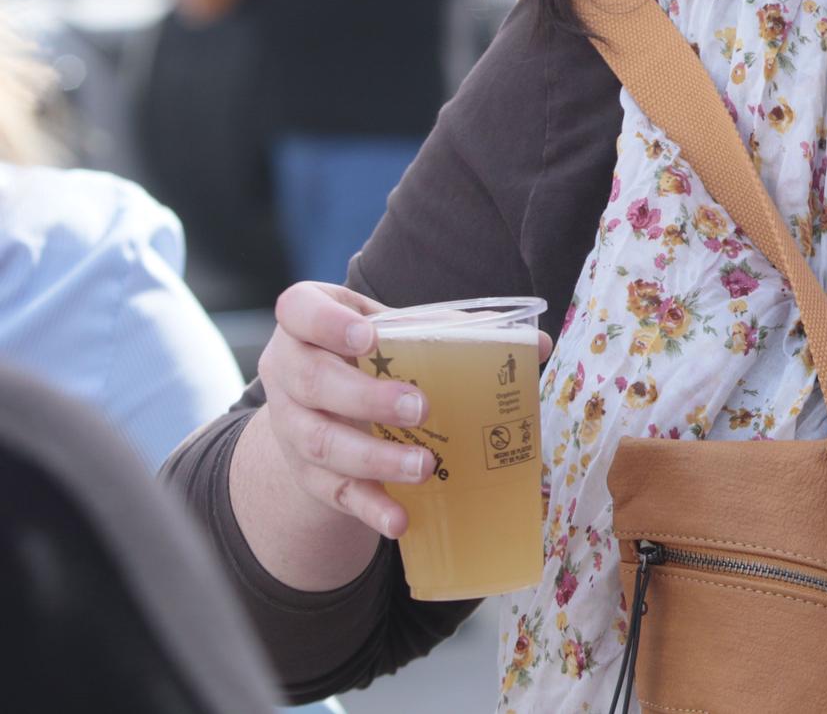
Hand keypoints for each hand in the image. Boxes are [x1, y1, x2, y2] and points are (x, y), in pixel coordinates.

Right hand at [257, 282, 554, 537]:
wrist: (318, 409)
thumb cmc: (368, 358)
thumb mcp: (395, 332)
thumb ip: (452, 331)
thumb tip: (535, 343)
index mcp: (306, 323)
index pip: (297, 310)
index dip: (328, 323)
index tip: (370, 336)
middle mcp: (288, 372)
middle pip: (312, 382)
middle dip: (365, 397)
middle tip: (420, 407)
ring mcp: (292, 427)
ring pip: (321, 443)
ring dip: (375, 458)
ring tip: (425, 465)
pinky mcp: (308, 475)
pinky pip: (335, 494)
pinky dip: (370, 508)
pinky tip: (401, 519)